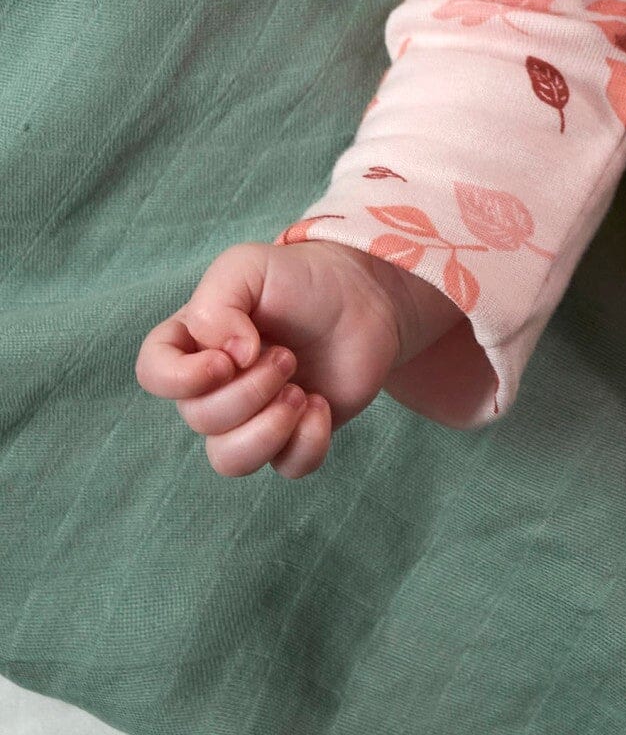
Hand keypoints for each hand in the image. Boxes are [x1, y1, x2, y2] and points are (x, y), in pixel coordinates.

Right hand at [135, 239, 402, 478]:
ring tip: (301, 391)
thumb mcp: (248, 266)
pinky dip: (307, 441)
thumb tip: (226, 360)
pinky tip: (321, 405)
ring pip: (230, 460)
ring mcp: (251, 416)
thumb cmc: (300, 278)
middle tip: (288, 356)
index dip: (182, 379)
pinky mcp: (293, 435)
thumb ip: (215, 305)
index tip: (229, 358)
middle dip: (251, 389)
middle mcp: (213, 387)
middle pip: (200, 418)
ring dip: (270, 428)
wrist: (364, 295)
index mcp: (193, 343)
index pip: (152, 374)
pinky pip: (286, 468)